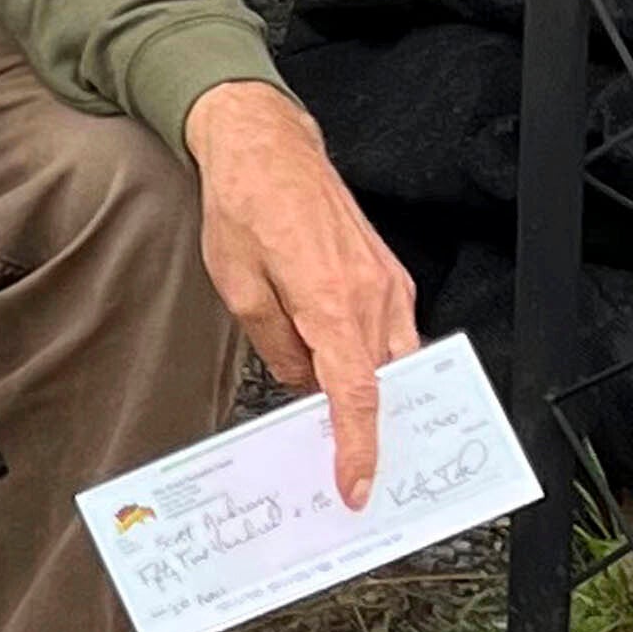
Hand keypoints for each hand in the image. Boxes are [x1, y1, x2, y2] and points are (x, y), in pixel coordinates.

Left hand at [184, 79, 418, 504]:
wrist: (266, 147)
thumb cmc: (243, 206)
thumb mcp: (237, 286)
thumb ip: (274, 345)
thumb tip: (301, 383)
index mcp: (329, 300)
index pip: (357, 393)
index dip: (360, 447)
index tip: (357, 484)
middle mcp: (370, 293)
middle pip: (384, 383)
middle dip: (371, 429)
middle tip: (347, 465)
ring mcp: (386, 281)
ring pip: (395, 361)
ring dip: (376, 394)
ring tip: (345, 425)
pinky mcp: (388, 272)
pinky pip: (393, 332)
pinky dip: (377, 360)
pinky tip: (349, 373)